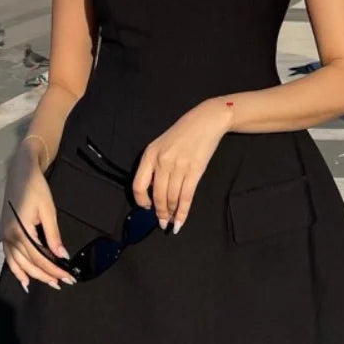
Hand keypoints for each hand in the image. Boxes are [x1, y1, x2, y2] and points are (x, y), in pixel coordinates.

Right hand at [1, 152, 75, 291]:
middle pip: (29, 263)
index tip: (68, 277)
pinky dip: (17, 270)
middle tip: (62, 283)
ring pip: (18, 264)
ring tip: (49, 283)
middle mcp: (10, 236)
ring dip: (33, 275)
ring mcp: (4, 236)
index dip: (54, 269)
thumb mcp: (48, 210)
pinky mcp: (4, 233)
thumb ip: (53, 235)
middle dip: (47, 275)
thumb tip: (62, 255)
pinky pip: (9, 257)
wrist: (20, 172)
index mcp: (21, 231)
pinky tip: (25, 279)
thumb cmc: (36, 188)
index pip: (40, 258)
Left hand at [133, 98, 233, 232]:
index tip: (146, 208)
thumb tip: (152, 191)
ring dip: (171, 213)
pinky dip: (183, 212)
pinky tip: (180, 221)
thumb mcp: (161, 144)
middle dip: (159, 212)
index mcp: (150, 154)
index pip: (138, 185)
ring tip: (171, 221)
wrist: (206, 121)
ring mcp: (179, 166)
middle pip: (157, 195)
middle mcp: (162, 161)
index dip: (141, 201)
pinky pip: (186, 197)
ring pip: (171, 198)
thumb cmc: (182, 133)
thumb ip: (154, 165)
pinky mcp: (195, 171)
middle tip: (161, 222)